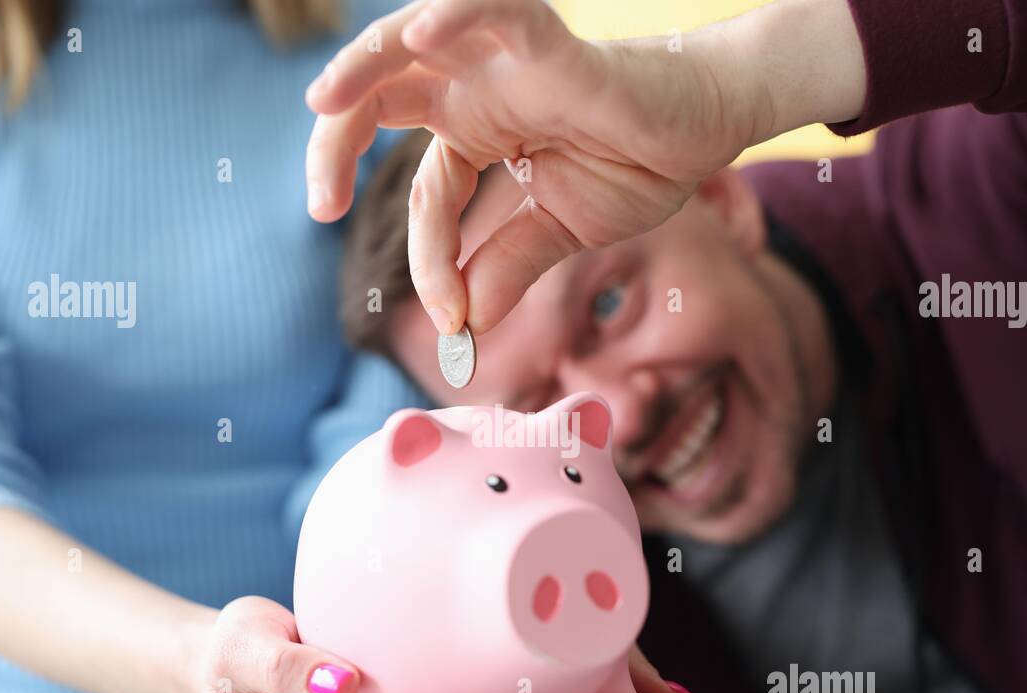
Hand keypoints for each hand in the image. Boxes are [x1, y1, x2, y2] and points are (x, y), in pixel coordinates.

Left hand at [304, 0, 865, 337]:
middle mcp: (476, 90)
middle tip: (320, 205)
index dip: (429, 258)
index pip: (427, 192)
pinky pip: (496, 13)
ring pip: (413, 43)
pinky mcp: (551, 44)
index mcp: (475, 132)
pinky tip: (421, 35)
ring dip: (361, 66)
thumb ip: (507, 267)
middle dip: (336, 144)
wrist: (705, 133)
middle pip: (381, 98)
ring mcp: (506, 62)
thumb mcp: (559, 230)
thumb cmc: (637, 166)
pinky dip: (456, 15)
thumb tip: (465, 328)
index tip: (452, 320)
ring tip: (322, 104)